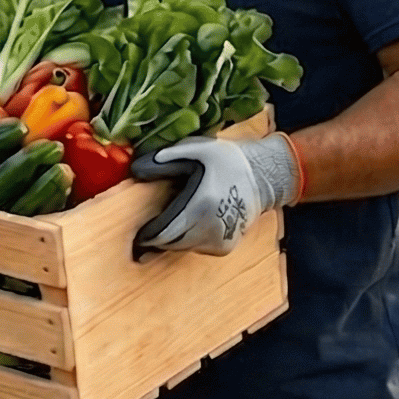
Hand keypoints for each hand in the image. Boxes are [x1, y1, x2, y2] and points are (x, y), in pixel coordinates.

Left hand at [131, 135, 265, 254]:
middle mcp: (211, 228)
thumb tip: (136, 170)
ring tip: (166, 224)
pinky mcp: (225, 247)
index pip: (165, 231)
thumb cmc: (225, 160)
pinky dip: (188, 240)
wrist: (262, 177)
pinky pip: (197, 249)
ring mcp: (220, 240)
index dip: (148, 234)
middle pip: (171, 243)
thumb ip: (165, 158)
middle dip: (156, 239)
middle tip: (144, 233)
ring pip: (182, 248)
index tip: (137, 232)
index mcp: (201, 204)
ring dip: (171, 239)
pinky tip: (190, 223)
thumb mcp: (197, 149)